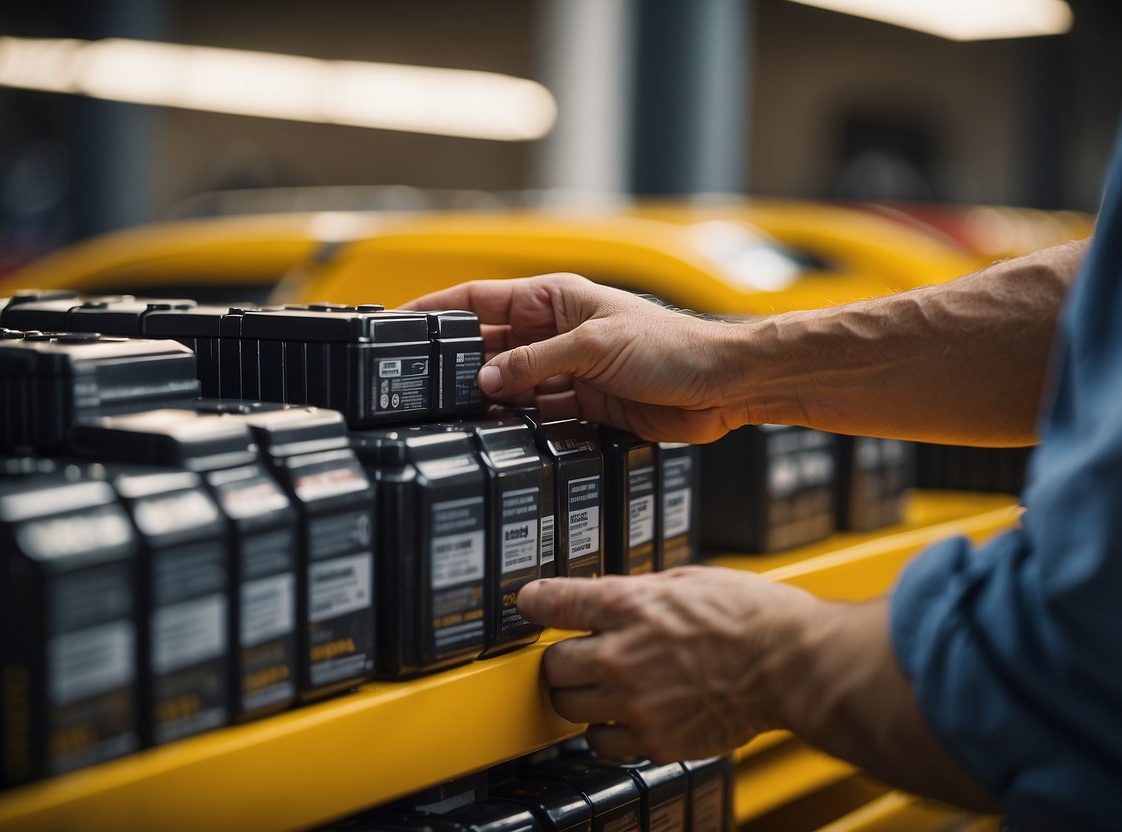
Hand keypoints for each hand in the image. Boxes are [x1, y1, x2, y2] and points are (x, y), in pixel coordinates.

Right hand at [404, 273, 752, 442]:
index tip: (399, 327)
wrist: (723, 386)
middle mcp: (556, 332)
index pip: (480, 299)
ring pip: (511, 386)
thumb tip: (485, 380)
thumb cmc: (673, 348)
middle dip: (460, 366)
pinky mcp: (584, 405)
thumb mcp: (593, 347)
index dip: (437, 311)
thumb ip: (534, 363)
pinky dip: (519, 425)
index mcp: (555, 299)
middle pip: (490, 347)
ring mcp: (568, 370)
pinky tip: (499, 436)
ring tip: (455, 417)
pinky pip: (537, 415)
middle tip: (421, 388)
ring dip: (489, 401)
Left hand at [517, 566, 817, 762]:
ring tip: (601, 687)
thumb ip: (638, 593)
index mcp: (631, 606)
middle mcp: (623, 656)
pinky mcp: (654, 741)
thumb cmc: (751, 616)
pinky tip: (624, 715)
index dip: (535, 601)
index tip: (529, 603)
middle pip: (554, 665)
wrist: (790, 664)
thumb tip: (606, 600)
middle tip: (579, 654)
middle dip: (563, 657)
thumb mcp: (686, 580)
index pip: (554, 603)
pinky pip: (601, 744)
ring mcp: (636, 703)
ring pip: (568, 708)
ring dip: (579, 696)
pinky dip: (605, 732)